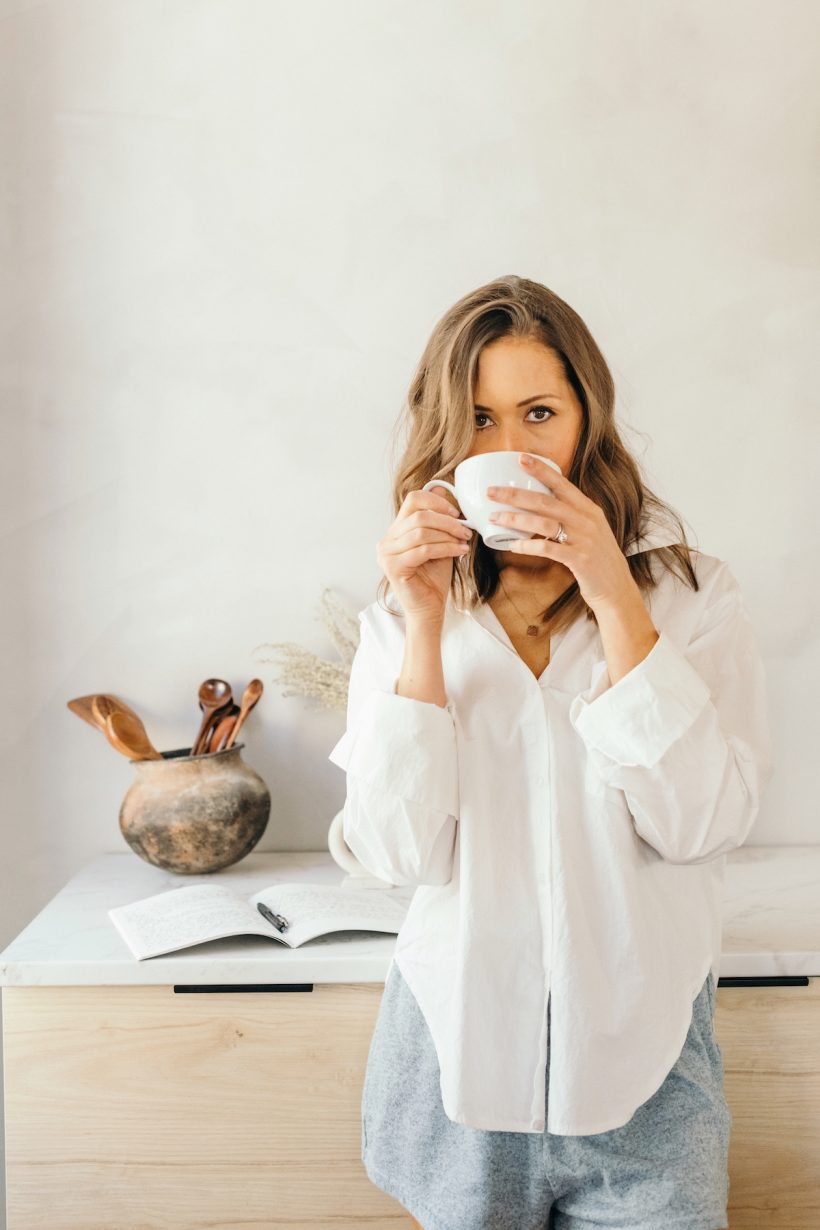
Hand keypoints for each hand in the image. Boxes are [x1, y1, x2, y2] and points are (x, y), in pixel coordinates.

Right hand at [377, 486, 473, 625]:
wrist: (429, 609)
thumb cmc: (434, 578)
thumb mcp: (440, 542)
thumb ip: (439, 521)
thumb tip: (444, 489)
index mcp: (396, 531)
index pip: (412, 500)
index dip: (436, 501)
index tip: (456, 513)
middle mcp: (387, 540)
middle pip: (419, 516)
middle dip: (447, 521)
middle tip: (466, 529)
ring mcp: (387, 554)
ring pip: (422, 532)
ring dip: (449, 535)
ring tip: (465, 541)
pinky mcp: (393, 567)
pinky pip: (424, 550)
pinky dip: (446, 548)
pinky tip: (459, 551)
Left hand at [486, 453, 634, 610]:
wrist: (617, 588)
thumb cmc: (597, 559)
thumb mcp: (589, 531)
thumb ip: (570, 516)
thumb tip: (539, 507)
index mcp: (588, 509)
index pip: (562, 483)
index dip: (541, 470)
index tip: (520, 458)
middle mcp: (587, 520)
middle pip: (546, 501)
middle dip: (515, 494)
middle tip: (492, 492)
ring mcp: (584, 539)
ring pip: (544, 522)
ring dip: (516, 519)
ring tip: (495, 518)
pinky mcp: (579, 559)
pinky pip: (547, 548)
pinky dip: (527, 546)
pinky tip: (512, 545)